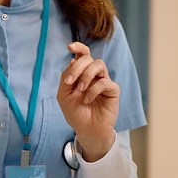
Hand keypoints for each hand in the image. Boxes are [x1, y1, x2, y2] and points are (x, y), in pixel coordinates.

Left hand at [57, 42, 118, 162]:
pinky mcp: (112, 90)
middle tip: (70, 82)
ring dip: (86, 75)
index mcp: (81, 73)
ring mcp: (104, 81)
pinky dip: (93, 90)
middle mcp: (93, 75)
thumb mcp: (64, 95)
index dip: (78, 47)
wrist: (86, 130)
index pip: (82, 55)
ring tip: (80, 89)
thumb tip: (72, 60)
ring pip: (99, 64)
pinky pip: (104, 82)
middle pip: (88, 58)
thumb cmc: (76, 113)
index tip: (70, 47)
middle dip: (77, 67)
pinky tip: (87, 100)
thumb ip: (66, 78)